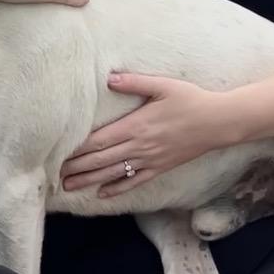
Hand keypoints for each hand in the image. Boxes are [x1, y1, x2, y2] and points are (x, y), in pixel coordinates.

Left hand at [60, 73, 240, 197]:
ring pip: (114, 173)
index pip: (99, 140)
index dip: (78, 150)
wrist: (218, 122)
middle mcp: (140, 146)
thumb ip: (134, 82)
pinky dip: (117, 188)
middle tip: (54, 176)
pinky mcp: (160, 167)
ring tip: (69, 187)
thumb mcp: (163, 85)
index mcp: (136, 125)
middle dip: (77, 168)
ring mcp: (150, 159)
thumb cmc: (190, 100)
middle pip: (101, 160)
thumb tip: (109, 78)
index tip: (59, 154)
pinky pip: (135, 181)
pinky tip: (102, 194)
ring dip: (90, 180)